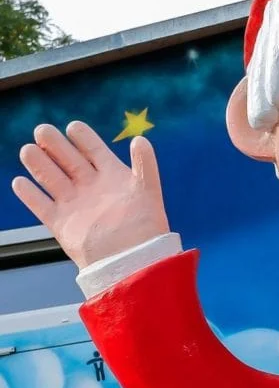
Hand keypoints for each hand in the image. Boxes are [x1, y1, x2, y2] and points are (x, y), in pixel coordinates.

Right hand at [11, 122, 168, 268]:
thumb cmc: (145, 226)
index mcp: (112, 176)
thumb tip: (140, 139)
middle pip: (67, 158)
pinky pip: (41, 205)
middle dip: (54, 143)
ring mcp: (75, 203)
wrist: (133, 260)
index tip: (73, 127)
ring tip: (28, 150)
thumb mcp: (148, 190)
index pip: (93, 149)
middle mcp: (90, 186)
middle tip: (42, 130)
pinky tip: (20, 182)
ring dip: (38, 163)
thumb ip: (145, 164)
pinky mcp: (61, 223)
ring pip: (51, 177)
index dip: (83, 137)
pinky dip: (29, 194)